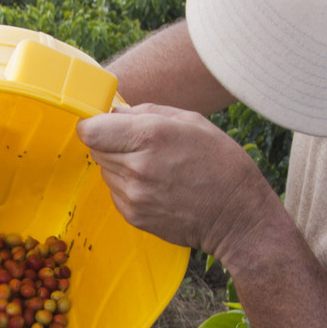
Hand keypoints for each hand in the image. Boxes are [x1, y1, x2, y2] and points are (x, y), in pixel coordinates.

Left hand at [77, 103, 275, 265]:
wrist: (236, 215)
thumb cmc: (220, 162)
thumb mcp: (191, 121)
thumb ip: (146, 112)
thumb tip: (114, 112)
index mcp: (150, 136)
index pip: (91, 130)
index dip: (93, 124)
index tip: (104, 124)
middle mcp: (137, 167)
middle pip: (95, 149)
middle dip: (110, 142)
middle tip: (138, 145)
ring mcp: (133, 195)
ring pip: (105, 171)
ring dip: (120, 165)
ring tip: (153, 167)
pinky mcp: (133, 216)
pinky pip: (115, 192)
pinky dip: (127, 186)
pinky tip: (155, 186)